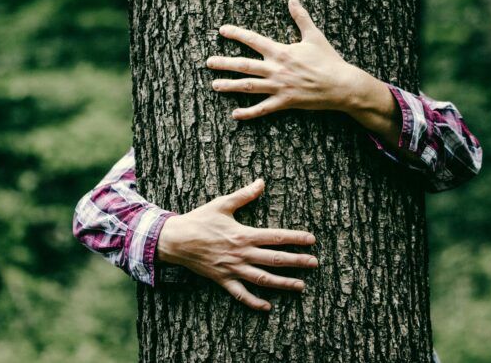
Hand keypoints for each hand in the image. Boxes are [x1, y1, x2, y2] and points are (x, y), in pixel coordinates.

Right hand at [157, 178, 318, 310]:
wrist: (175, 239)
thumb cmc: (199, 220)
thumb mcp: (222, 204)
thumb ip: (244, 194)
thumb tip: (262, 182)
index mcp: (244, 234)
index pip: (276, 237)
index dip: (296, 238)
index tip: (312, 240)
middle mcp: (242, 254)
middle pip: (275, 259)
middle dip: (297, 262)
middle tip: (315, 264)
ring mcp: (233, 269)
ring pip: (263, 279)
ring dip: (284, 283)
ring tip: (301, 286)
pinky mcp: (223, 279)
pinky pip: (241, 295)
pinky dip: (254, 302)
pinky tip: (268, 307)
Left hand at [207, 0, 389, 120]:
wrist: (341, 85)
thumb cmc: (328, 60)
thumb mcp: (314, 36)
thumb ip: (300, 17)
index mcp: (281, 51)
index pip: (254, 40)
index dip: (236, 34)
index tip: (222, 31)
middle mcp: (276, 69)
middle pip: (244, 65)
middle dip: (224, 63)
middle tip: (208, 62)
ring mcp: (279, 87)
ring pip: (248, 86)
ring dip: (230, 86)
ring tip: (214, 85)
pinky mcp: (285, 102)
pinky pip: (263, 109)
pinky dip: (248, 113)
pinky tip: (235, 115)